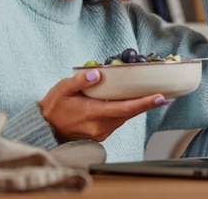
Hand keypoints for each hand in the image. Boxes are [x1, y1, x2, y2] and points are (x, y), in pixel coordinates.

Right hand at [39, 68, 167, 142]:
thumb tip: (97, 74)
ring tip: (150, 96)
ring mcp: (101, 132)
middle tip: (162, 94)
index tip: (159, 97)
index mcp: (93, 113)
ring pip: (124, 117)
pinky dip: (126, 111)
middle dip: (146, 104)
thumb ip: (81, 81)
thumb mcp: (63, 88)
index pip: (124, 108)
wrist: (45, 127)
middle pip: (129, 113)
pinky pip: (118, 120)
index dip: (144, 103)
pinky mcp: (101, 133)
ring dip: (136, 107)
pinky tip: (131, 102)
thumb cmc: (54, 106)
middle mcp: (100, 126)